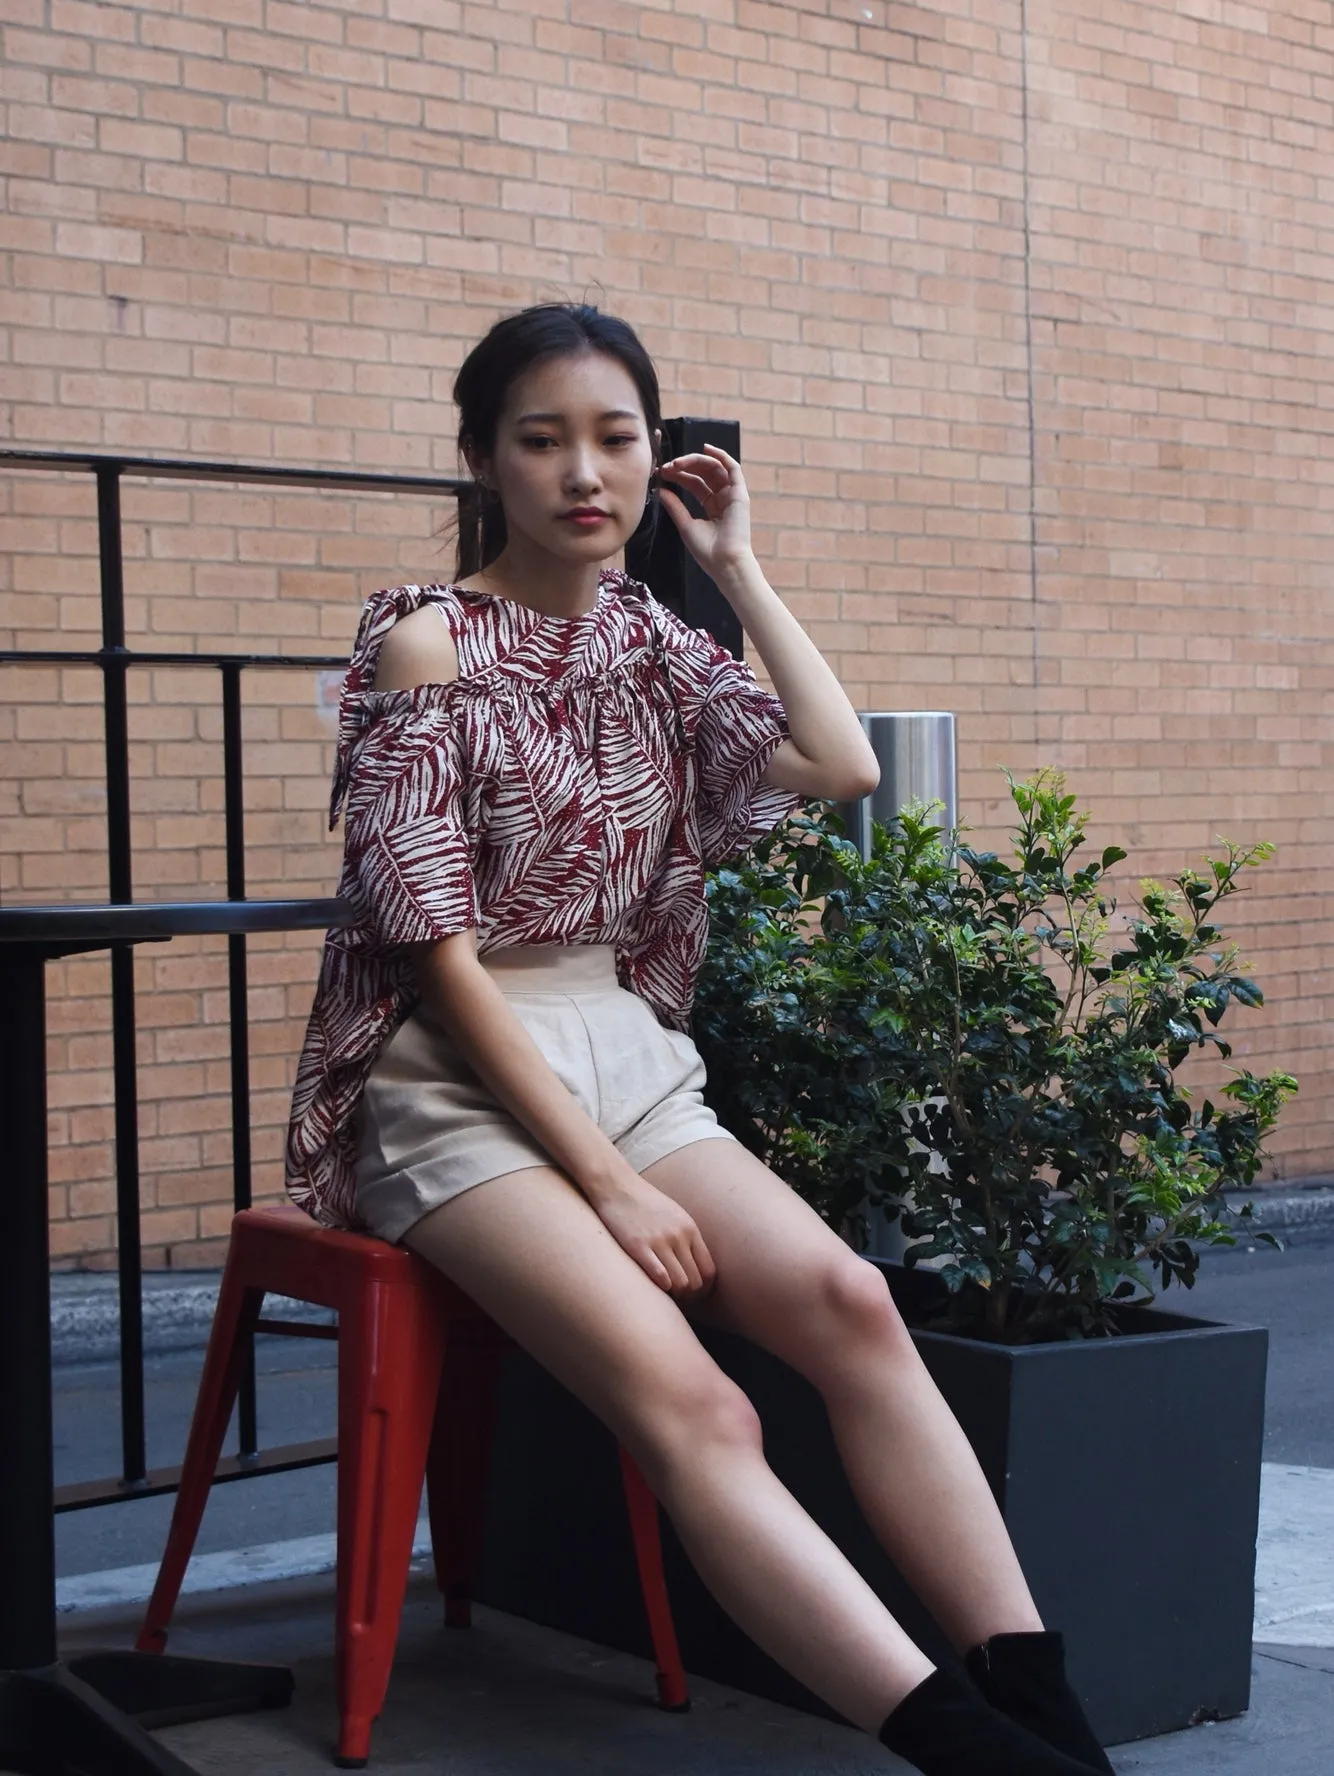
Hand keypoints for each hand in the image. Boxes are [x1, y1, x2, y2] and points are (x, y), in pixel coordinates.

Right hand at [593, 1170, 716, 1299]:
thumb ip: (686, 1237)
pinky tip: (654, 1285)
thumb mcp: (674, 1215)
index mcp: (689, 1229)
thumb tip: (694, 1264)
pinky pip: (660, 1276)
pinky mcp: (638, 1246)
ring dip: (674, 1294)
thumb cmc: (644, 1202)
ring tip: (666, 1294)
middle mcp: (678, 1236)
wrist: (616, 1186)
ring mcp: (659, 1241)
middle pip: (695, 1280)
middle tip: (678, 1299)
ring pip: (680, 1283)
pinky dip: (661, 1287)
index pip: (708, 1270)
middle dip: (689, 1296)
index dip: (704, 1289)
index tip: (694, 1295)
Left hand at [658, 443, 753, 580]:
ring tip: (677, 462)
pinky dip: (721, 456)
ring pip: (715, 468)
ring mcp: (732, 495)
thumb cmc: (707, 551)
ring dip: (696, 461)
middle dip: (684, 466)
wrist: (724, 563)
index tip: (661, 473)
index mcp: (711, 506)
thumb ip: (674, 506)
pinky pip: (733, 468)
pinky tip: (706, 449)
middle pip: (704, 473)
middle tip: (666, 467)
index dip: (678, 475)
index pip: (695, 483)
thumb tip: (661, 489)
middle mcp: (723, 498)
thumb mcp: (685, 525)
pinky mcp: (740, 494)